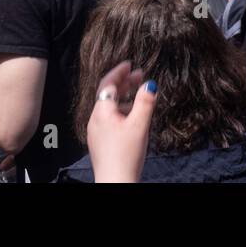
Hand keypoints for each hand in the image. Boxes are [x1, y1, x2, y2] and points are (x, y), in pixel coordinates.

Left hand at [86, 60, 157, 182]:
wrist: (115, 182)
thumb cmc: (125, 156)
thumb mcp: (140, 125)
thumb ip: (145, 102)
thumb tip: (150, 84)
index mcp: (102, 112)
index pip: (108, 83)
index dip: (119, 72)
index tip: (129, 64)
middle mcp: (95, 120)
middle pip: (108, 94)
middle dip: (124, 83)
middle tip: (138, 76)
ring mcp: (96, 131)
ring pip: (110, 107)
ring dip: (124, 98)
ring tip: (139, 96)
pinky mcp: (100, 141)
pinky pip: (110, 119)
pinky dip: (121, 111)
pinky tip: (133, 117)